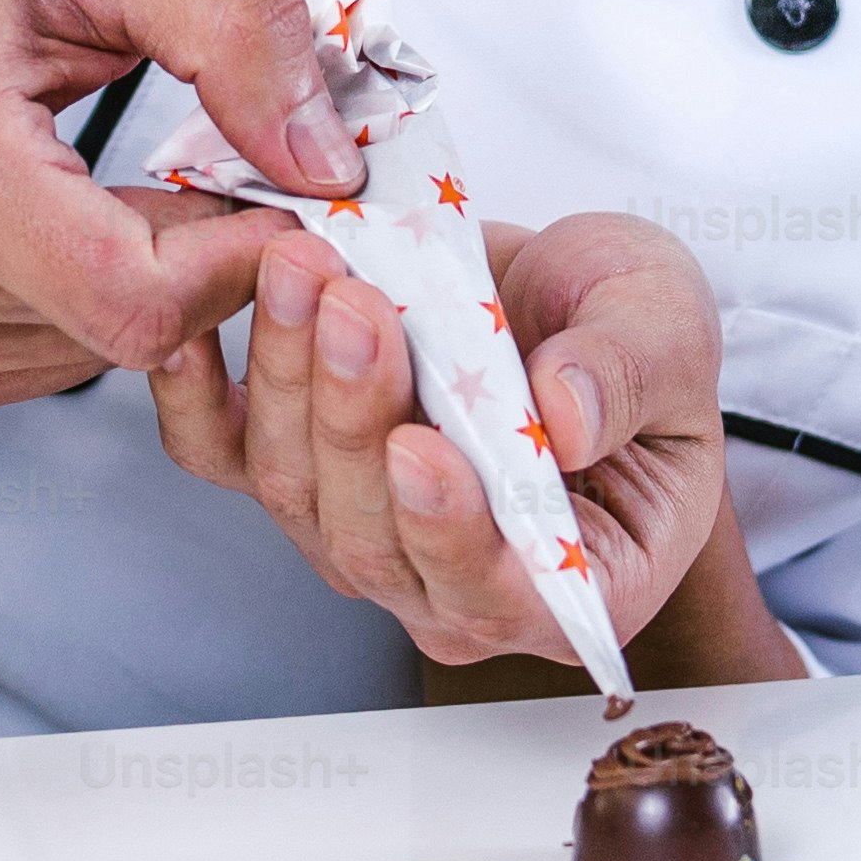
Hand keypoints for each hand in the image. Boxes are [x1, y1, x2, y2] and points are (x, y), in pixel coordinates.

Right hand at [0, 0, 355, 429]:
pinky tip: (46, 215)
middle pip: (134, 331)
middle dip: (201, 248)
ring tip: (90, 166)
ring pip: (103, 355)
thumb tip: (325, 156)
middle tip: (195, 154)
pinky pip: (51, 364)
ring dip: (139, 271)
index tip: (276, 184)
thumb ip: (235, 35)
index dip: (243, 251)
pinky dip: (82, 299)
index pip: (145, 301)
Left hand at [149, 206, 728, 668]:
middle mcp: (454, 583)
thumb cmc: (632, 339)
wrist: (567, 300)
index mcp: (572, 582)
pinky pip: (221, 453)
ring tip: (303, 266)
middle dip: (356, 414)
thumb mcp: (669, 331)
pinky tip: (192, 333)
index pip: (501, 594)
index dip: (452, 532)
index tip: (422, 446)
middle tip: (356, 304)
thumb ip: (627, 376)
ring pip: (296, 486)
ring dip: (290, 373)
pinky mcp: (300, 467)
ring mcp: (363, 532)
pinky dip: (195, 396)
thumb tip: (567, 421)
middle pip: (374, 538)